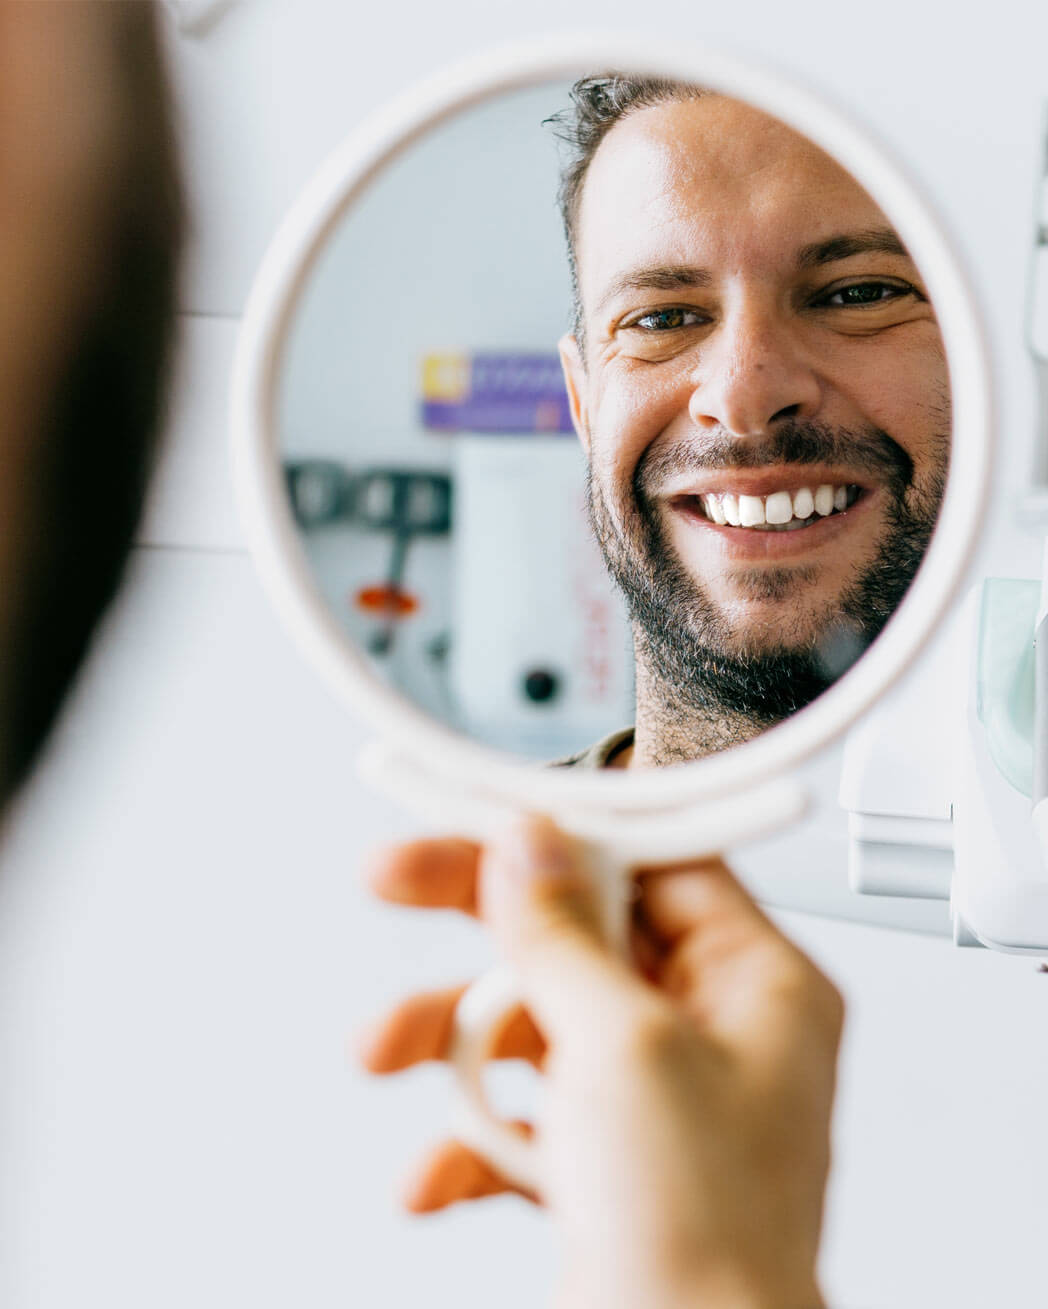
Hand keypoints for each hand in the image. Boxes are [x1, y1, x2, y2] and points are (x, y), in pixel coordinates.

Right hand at [360, 818, 842, 1308]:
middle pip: (577, 930)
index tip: (489, 808)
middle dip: (479, 921)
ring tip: (385, 1051)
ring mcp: (651, 1095)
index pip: (655, 860)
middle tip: (395, 876)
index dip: (568, 829)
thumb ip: (566, 936)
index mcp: (755, 984)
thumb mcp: (626, 1048)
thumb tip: (532, 847)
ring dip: (449, 1038)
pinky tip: (434, 1172)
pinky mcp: (602, 1159)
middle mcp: (707, 1030)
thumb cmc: (708, 1241)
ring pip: (532, 1019)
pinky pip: (519, 1113)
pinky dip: (467, 1135)